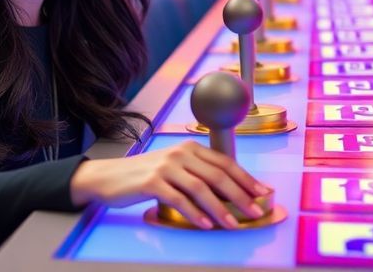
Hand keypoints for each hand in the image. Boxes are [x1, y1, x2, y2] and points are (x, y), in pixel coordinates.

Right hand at [70, 140, 268, 228]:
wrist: (109, 177)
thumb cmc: (144, 175)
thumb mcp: (173, 167)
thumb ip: (197, 173)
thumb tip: (230, 193)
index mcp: (188, 148)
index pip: (224, 162)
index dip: (246, 178)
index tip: (263, 192)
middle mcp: (179, 153)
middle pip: (217, 175)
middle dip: (241, 195)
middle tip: (256, 211)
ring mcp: (165, 167)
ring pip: (201, 188)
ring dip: (220, 209)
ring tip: (234, 224)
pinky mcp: (152, 182)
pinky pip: (179, 199)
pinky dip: (195, 213)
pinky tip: (205, 224)